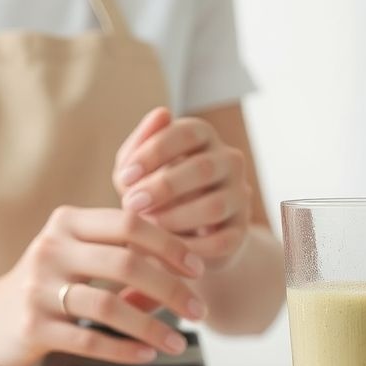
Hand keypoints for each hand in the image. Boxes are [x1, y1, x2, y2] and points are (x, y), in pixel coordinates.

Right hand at [0, 206, 205, 365]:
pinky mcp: (32, 327)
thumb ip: (125, 265)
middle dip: (171, 288)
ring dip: (152, 327)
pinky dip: (125, 349)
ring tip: (178, 343)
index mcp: (67, 223)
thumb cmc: (46, 287)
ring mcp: (38, 289)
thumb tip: (181, 280)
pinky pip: (89, 339)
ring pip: (109, 306)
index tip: (198, 269)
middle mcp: (51, 249)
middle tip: (198, 310)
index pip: (129, 224)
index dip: (170, 244)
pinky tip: (147, 354)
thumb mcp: (80, 262)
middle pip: (126, 262)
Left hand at [113, 108, 251, 266]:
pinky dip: (190, 248)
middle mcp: (228, 161)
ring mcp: (239, 196)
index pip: (185, 133)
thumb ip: (139, 147)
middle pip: (202, 168)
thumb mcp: (137, 171)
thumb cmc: (152, 194)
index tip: (124, 178)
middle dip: (163, 187)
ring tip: (148, 229)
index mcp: (203, 137)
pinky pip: (221, 241)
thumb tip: (160, 113)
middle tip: (132, 205)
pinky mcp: (240, 232)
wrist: (180, 237)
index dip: (153, 153)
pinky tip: (165, 251)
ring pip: (214, 206)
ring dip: (175, 219)